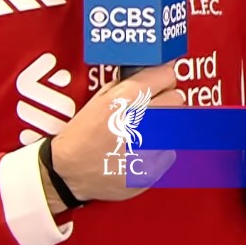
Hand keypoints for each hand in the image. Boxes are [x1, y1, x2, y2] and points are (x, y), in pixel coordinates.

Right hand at [46, 61, 185, 206]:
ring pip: (176, 125)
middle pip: (176, 99)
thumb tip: (152, 72)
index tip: (161, 81)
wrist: (69, 173)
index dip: (163, 78)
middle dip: (166, 100)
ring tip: (145, 132)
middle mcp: (139, 121)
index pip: (166, 75)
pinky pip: (170, 150)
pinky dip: (160, 150)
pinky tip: (141, 152)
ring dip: (164, 126)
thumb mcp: (99, 99)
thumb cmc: (81, 135)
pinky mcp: (152, 170)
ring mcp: (148, 147)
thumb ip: (127, 84)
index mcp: (124, 99)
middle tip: (153, 108)